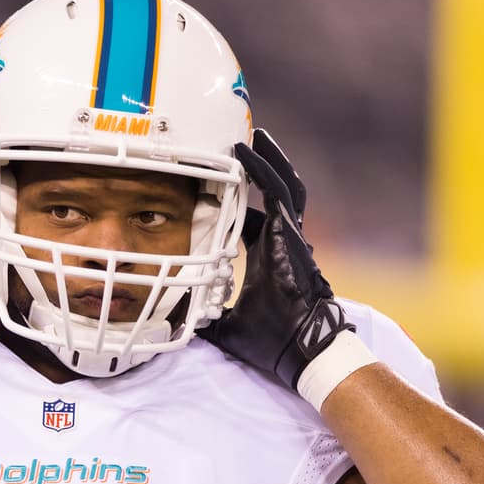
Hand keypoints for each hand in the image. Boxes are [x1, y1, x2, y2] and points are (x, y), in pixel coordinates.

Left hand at [197, 128, 353, 388]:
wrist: (299, 347)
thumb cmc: (271, 340)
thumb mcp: (228, 326)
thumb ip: (209, 318)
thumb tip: (184, 324)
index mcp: (267, 257)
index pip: (251, 223)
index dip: (234, 209)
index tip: (213, 195)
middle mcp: (281, 240)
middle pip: (273, 193)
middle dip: (259, 169)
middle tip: (238, 148)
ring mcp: (289, 234)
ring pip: (281, 184)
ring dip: (266, 159)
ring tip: (250, 136)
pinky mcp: (290, 232)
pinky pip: (278, 191)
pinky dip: (262, 169)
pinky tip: (246, 152)